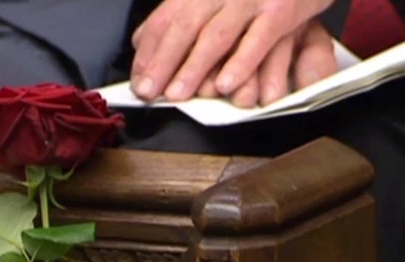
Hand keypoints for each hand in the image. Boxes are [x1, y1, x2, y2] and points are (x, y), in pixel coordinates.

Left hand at [130, 0, 332, 100]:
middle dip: (162, 63)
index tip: (138, 81)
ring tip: (178, 94)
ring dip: (194, 68)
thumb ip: (178, 15)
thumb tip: (139, 44)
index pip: (164, 19)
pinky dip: (240, 64)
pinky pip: (258, 40)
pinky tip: (224, 85)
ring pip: (216, 35)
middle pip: (183, 27)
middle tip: (149, 92)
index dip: (148, 53)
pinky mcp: (281, 9)